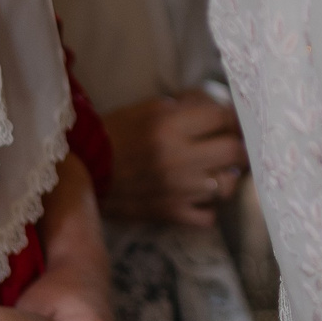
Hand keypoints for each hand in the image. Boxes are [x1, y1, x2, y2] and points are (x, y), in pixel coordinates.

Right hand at [104, 95, 247, 227]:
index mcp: (171, 127)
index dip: (234, 116)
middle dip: (239, 146)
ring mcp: (178, 189)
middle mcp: (180, 159)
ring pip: (228, 186)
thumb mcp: (147, 108)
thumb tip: (216, 104)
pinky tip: (201, 196)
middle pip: (236, 152)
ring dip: (226, 176)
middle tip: (233, 144)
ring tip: (217, 170)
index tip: (233, 119)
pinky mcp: (171, 213)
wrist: (81, 172)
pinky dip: (209, 207)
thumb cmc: (113, 134)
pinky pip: (209, 216)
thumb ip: (184, 105)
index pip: (225, 118)